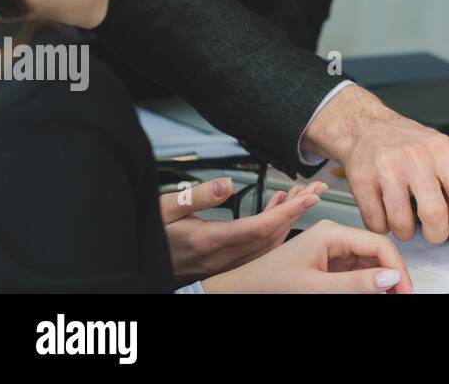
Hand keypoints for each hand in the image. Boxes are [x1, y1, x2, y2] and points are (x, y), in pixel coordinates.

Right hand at [160, 176, 325, 280]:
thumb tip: (225, 183)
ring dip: (285, 219)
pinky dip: (270, 227)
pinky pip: (254, 247)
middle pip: (271, 235)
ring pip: (265, 243)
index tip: (310, 197)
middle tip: (314, 191)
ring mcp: (222, 263)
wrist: (134, 264)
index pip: (261, 227)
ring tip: (299, 195)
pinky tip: (275, 208)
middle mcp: (221, 257)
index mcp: (211, 241)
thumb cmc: (147, 237)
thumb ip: (197, 196)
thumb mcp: (165, 210)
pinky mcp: (221, 262)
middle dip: (296, 213)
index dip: (289, 211)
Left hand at [202, 218, 413, 293]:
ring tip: (392, 296)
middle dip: (392, 275)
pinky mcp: (328, 264)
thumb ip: (354, 283)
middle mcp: (334, 236)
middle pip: (376, 253)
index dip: (397, 268)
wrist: (240, 292)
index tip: (406, 291)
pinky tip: (373, 293)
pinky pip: (356, 272)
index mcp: (331, 232)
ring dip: (381, 280)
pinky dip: (366, 284)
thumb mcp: (314, 287)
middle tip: (403, 296)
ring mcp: (332, 250)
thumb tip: (391, 278)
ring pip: (368, 263)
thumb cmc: (266, 284)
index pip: (378, 244)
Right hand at [304, 85, 448, 244]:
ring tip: (405, 216)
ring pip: (402, 224)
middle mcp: (415, 157)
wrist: (365, 126)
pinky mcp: (362, 181)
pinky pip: (376, 223)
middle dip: (436, 233)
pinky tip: (386, 210)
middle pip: (433, 213)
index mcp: (440, 150)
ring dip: (406, 231)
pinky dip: (383, 226)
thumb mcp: (438, 156)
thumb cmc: (405, 142)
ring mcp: (387, 169)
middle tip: (434, 231)